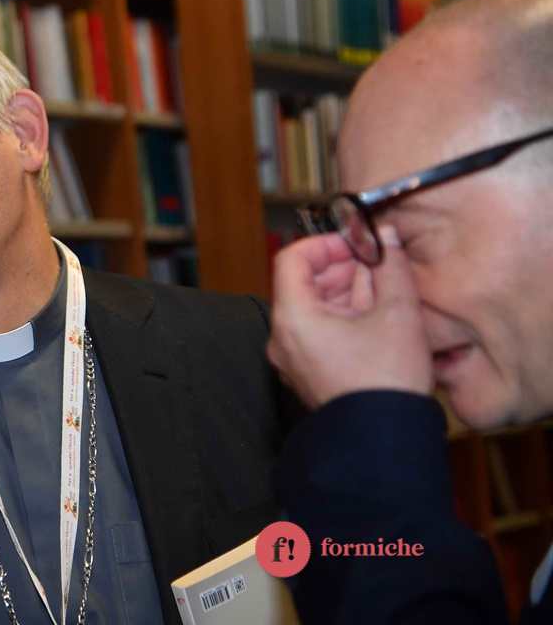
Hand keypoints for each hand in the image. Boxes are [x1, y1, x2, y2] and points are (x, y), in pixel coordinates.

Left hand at [267, 226, 432, 409]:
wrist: (383, 444)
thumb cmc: (386, 383)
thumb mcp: (398, 314)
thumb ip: (390, 267)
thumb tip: (384, 237)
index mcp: (293, 318)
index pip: (292, 259)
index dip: (325, 244)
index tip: (356, 243)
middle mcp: (283, 339)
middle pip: (302, 284)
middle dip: (341, 269)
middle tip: (377, 265)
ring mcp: (293, 360)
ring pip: (313, 309)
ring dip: (346, 293)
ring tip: (383, 292)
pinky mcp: (308, 374)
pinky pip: (318, 334)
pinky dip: (342, 318)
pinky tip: (375, 319)